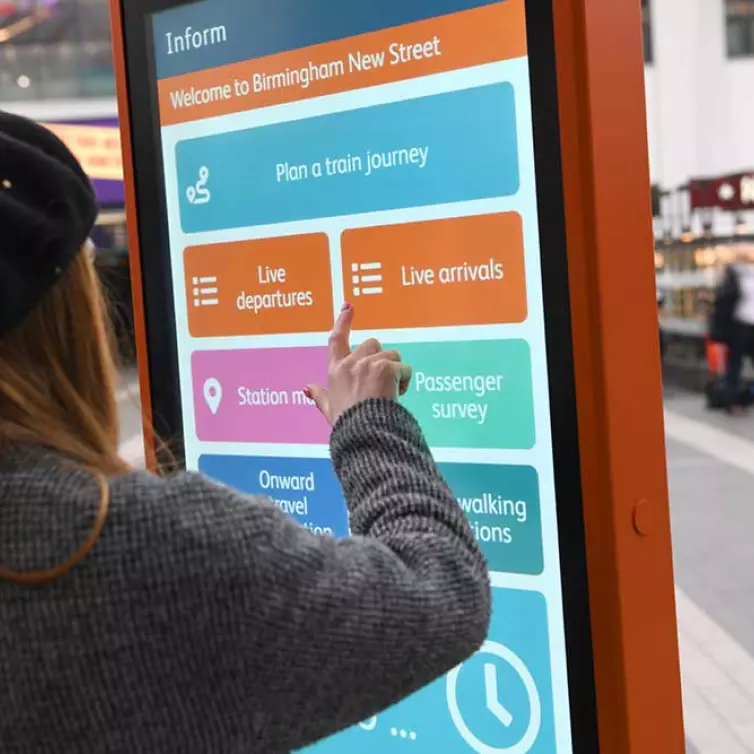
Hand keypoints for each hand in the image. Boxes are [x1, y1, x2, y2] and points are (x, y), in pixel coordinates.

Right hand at [307, 303, 412, 424]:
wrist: (365, 434)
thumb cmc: (349, 425)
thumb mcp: (329, 409)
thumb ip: (320, 396)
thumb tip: (308, 389)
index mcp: (336, 371)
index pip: (336, 339)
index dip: (343, 321)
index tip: (348, 306)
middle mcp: (351, 363)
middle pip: (372, 343)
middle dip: (380, 358)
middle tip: (381, 381)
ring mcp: (368, 363)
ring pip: (391, 354)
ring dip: (395, 370)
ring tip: (389, 392)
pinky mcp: (386, 367)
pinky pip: (404, 367)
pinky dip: (405, 380)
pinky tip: (398, 395)